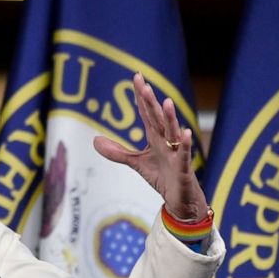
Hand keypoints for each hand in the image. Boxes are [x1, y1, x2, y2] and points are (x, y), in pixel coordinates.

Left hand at [92, 73, 208, 221]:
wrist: (180, 200)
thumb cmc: (162, 177)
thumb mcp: (135, 163)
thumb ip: (117, 151)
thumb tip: (95, 140)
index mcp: (155, 137)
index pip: (147, 113)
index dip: (141, 96)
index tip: (136, 77)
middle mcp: (167, 141)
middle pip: (158, 118)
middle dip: (151, 101)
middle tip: (144, 82)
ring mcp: (176, 154)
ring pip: (172, 133)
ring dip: (170, 118)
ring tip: (166, 101)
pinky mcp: (183, 169)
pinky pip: (183, 156)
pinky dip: (184, 144)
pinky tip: (184, 133)